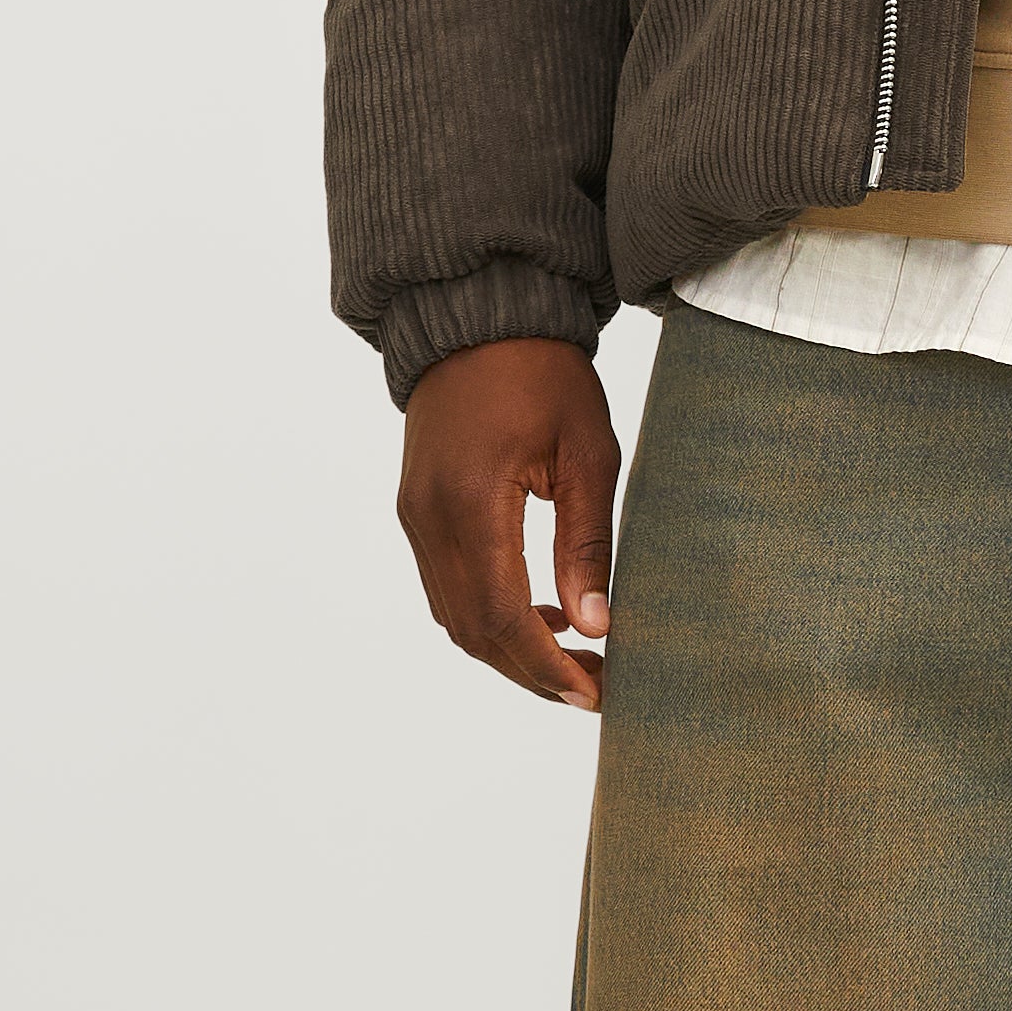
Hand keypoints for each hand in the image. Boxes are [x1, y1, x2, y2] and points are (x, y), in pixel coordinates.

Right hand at [395, 337, 620, 711]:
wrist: (476, 317)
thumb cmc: (542, 373)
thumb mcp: (587, 452)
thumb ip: (588, 543)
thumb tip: (595, 624)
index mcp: (472, 503)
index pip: (503, 616)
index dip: (547, 666)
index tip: (593, 693)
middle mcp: (430, 519)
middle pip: (473, 632)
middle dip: (532, 672)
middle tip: (593, 688)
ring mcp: (415, 517)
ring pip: (455, 617)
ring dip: (510, 649)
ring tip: (576, 658)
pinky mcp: (416, 511)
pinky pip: (447, 586)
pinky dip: (488, 614)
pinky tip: (541, 611)